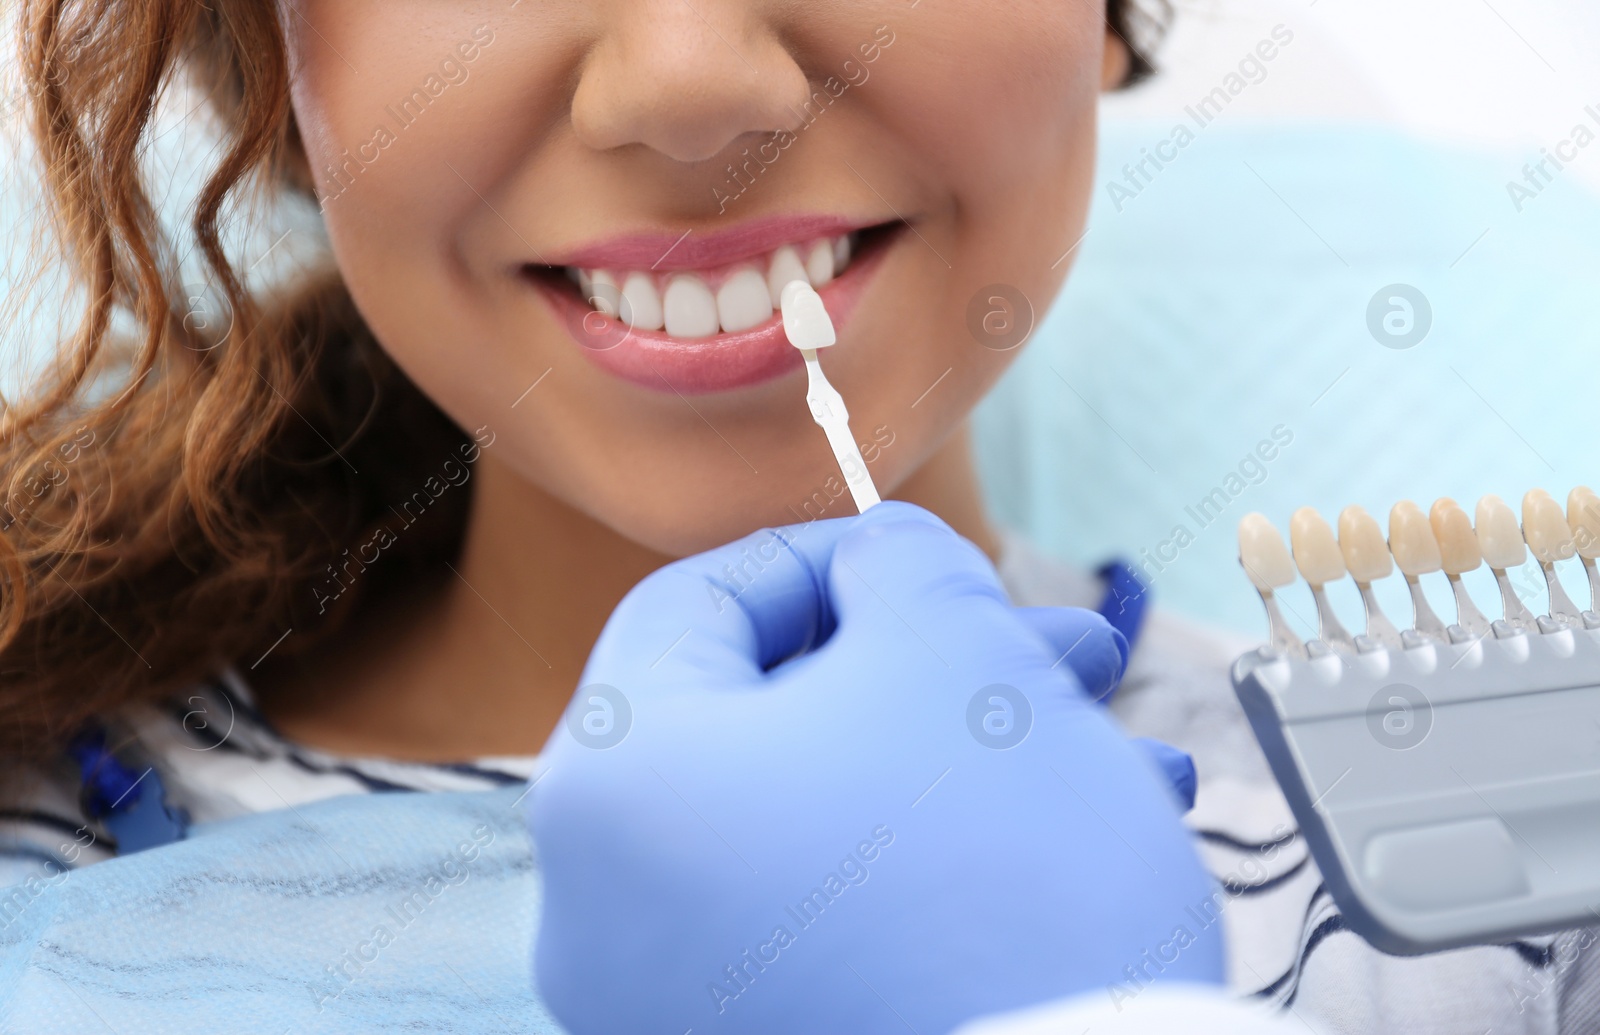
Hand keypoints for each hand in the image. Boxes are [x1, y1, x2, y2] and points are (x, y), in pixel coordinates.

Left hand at [527, 502, 1223, 1034]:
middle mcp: (605, 910)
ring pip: (831, 820)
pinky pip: (838, 917)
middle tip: (1065, 652)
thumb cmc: (999, 874)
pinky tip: (1074, 837)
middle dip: (940, 666)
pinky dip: (941, 863)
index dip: (827, 556)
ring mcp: (672, 1001)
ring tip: (1119, 749)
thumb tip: (878, 565)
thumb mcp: (955, 654)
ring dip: (972, 762)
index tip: (931, 559)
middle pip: (780, 721)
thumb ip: (899, 566)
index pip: (698, 606)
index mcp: (612, 784)